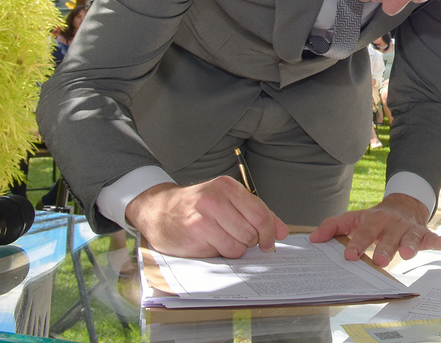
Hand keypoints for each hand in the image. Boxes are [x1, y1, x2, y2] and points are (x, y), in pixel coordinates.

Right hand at [126, 177, 288, 258]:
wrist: (158, 210)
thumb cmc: (196, 207)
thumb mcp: (226, 202)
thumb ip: (256, 214)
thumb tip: (282, 231)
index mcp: (228, 187)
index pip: (261, 213)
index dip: (270, 232)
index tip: (270, 241)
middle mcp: (216, 199)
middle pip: (252, 231)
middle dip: (251, 241)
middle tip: (240, 239)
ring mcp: (204, 217)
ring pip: (240, 244)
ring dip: (236, 248)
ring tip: (222, 239)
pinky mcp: (195, 234)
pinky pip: (224, 252)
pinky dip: (222, 252)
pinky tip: (210, 243)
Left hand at [310, 193, 440, 265]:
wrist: (402, 205)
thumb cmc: (375, 219)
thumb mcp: (354, 219)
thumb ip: (334, 227)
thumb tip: (313, 239)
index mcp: (373, 220)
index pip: (364, 231)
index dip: (357, 243)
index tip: (349, 255)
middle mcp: (392, 223)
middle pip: (388, 236)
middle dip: (384, 248)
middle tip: (379, 261)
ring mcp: (408, 228)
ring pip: (410, 237)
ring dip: (409, 245)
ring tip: (408, 255)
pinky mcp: (422, 233)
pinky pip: (432, 237)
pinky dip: (439, 240)